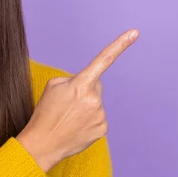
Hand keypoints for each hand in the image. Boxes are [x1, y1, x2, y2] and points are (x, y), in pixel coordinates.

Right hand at [17, 29, 139, 171]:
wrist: (42, 144)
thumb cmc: (45, 112)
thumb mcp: (53, 86)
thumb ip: (73, 79)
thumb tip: (88, 85)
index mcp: (81, 84)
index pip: (103, 59)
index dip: (120, 44)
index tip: (135, 32)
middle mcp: (94, 99)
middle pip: (96, 85)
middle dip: (85, 90)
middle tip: (67, 104)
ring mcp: (100, 115)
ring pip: (96, 103)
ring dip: (85, 107)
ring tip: (68, 118)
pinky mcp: (102, 129)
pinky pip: (98, 117)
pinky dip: (88, 120)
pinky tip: (76, 127)